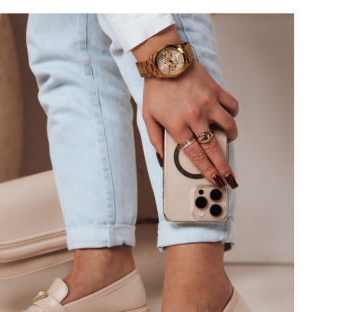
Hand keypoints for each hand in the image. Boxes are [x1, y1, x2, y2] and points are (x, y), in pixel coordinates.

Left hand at [143, 60, 239, 187]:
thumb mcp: (148, 118)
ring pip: (229, 127)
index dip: (208, 171)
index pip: (196, 155)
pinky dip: (232, 115)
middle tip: (230, 178)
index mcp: (178, 126)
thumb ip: (156, 141)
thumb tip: (162, 159)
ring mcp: (208, 103)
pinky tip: (227, 118)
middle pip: (214, 148)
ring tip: (228, 142)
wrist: (164, 61)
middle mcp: (195, 116)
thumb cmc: (156, 90)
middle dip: (223, 167)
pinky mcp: (216, 91)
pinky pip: (232, 107)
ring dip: (231, 138)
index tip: (215, 180)